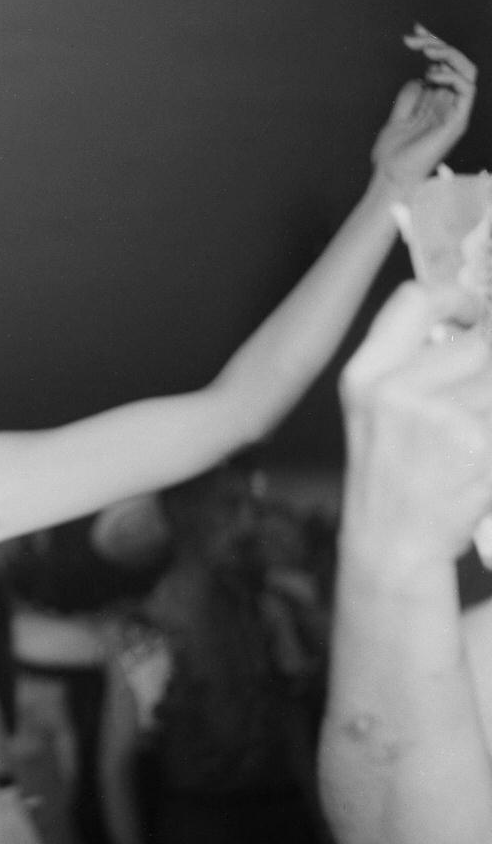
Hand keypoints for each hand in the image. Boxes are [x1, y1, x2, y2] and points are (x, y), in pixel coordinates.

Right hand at [339, 281, 491, 569]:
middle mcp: (395, 391)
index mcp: (365, 375)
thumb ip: (415, 362)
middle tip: (477, 400)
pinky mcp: (479, 444)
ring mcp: (440, 419)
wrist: (390, 544)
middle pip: (481, 341)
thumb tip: (478, 323)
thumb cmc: (390, 476)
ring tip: (476, 435)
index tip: (477, 314)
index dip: (458, 299)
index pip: (415, 300)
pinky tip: (483, 457)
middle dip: (488, 370)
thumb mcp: (375, 411)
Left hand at [371, 27, 476, 193]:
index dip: (432, 45)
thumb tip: (419, 78)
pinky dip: (452, 75)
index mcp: (437, 101)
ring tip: (426, 51)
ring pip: (466, 70)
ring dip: (447, 54)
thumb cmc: (393, 155)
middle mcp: (449, 104)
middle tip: (414, 37)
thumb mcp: (398, 118)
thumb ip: (410, 97)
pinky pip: (467, 89)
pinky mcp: (456, 121)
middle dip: (436, 44)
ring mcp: (455, 112)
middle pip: (455, 63)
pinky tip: (432, 74)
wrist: (391, 178)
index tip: (414, 32)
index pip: (442, 65)